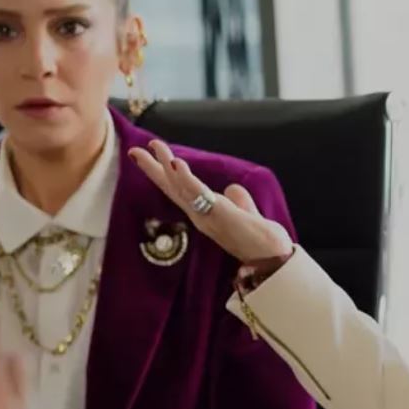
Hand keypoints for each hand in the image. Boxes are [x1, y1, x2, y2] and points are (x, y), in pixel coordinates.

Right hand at [129, 140, 292, 261]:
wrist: (273, 260)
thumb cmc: (259, 241)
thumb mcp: (246, 215)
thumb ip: (239, 202)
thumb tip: (233, 189)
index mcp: (205, 214)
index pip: (179, 191)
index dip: (163, 176)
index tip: (147, 158)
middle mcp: (202, 216)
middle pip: (173, 189)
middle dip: (153, 170)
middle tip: (135, 150)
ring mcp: (209, 217)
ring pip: (182, 188)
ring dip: (167, 168)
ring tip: (155, 148)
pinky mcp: (221, 215)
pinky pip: (199, 194)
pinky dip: (186, 179)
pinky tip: (176, 164)